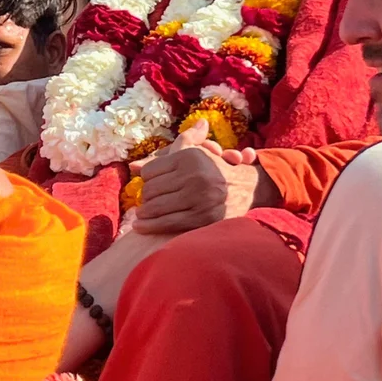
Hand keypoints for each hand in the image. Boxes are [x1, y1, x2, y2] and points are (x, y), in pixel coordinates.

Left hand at [133, 120, 265, 234]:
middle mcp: (194, 176)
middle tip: (144, 202)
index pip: (150, 170)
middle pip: (151, 189)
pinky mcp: (201, 218)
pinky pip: (167, 223)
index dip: (146, 179)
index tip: (149, 184)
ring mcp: (198, 198)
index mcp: (190, 157)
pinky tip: (140, 226)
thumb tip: (132, 165)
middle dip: (146, 198)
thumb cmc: (214, 170)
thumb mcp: (194, 153)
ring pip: (156, 206)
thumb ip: (165, 154)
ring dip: (144, 213)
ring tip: (140, 215)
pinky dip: (150, 226)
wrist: (248, 190)